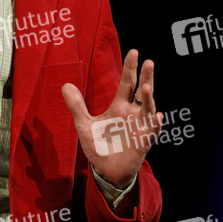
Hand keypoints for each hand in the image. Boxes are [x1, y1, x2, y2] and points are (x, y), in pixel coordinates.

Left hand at [61, 50, 161, 187]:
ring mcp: (140, 127)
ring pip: (149, 109)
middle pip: (142, 91)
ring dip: (149, 98)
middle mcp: (133, 113)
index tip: (134, 52)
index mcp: (120, 106)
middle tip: (148, 61)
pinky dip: (155, 124)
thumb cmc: (99, 145)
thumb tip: (65, 84)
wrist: (105, 170)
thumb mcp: (84, 124)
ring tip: (146, 87)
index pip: (128, 83)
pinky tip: (157, 116)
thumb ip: (76, 105)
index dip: (130, 68)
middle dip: (146, 76)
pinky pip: (152, 132)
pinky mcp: (143, 142)